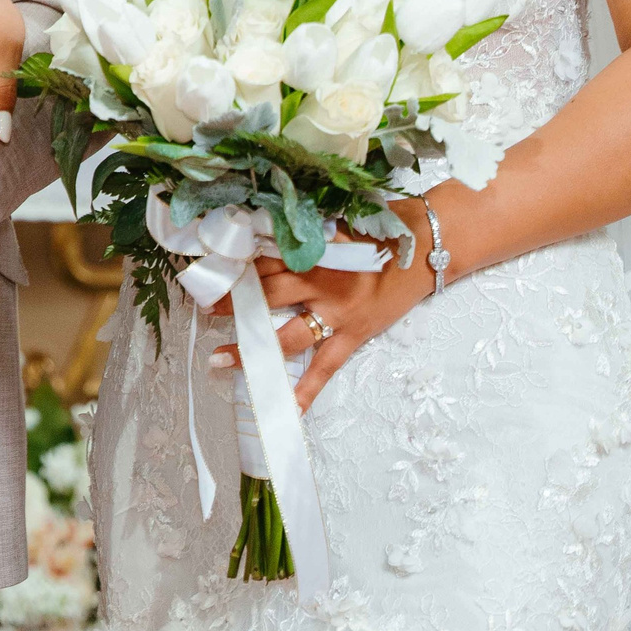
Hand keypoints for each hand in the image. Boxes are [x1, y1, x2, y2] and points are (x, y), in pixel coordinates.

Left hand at [211, 202, 433, 411]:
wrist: (428, 245)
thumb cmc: (384, 226)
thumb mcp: (339, 219)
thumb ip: (307, 230)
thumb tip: (269, 229)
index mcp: (312, 249)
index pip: (261, 257)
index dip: (233, 264)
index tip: (208, 268)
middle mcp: (318, 282)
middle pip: (263, 294)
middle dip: (230, 304)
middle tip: (201, 311)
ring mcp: (335, 312)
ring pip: (284, 335)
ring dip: (250, 348)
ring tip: (219, 358)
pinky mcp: (353, 335)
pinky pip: (325, 368)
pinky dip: (307, 391)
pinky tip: (288, 411)